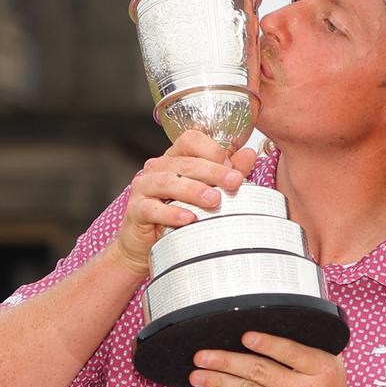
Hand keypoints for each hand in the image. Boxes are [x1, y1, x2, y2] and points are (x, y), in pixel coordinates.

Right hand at [110, 130, 255, 276]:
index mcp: (175, 158)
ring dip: (193, 190)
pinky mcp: (136, 210)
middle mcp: (157, 168)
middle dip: (213, 172)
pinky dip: (171, 213)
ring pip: (168, 182)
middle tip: (234, 182)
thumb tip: (249, 155)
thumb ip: (226, 173)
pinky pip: (152, 209)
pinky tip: (188, 218)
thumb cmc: (177, 215)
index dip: (214, 152)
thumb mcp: (205, 193)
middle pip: (186, 163)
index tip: (235, 170)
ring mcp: (144, 188)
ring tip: (214, 200)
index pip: (192, 140)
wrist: (146, 246)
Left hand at [190, 332, 375, 386]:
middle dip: (227, 362)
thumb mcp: (327, 367)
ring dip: (219, 381)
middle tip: (203, 356)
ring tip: (197, 375)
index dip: (267, 344)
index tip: (245, 336)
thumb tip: (253, 343)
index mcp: (322, 369)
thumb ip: (300, 351)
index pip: (291, 353)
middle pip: (261, 372)